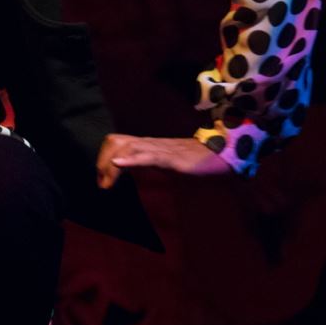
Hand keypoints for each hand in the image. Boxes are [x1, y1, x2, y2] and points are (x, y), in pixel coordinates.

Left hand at [96, 134, 232, 189]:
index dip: (103, 158)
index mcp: (148, 145)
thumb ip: (148, 163)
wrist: (223, 155)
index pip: (117, 142)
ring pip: (129, 146)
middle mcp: (151, 143)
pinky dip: (132, 159)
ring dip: (112, 164)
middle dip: (103, 161)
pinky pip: (149, 156)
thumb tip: (128, 170)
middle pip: (116, 141)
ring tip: (106, 182)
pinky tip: (119, 164)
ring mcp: (162, 149)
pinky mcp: (173, 158)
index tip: (101, 180)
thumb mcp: (165, 163)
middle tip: (102, 184)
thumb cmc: (195, 161)